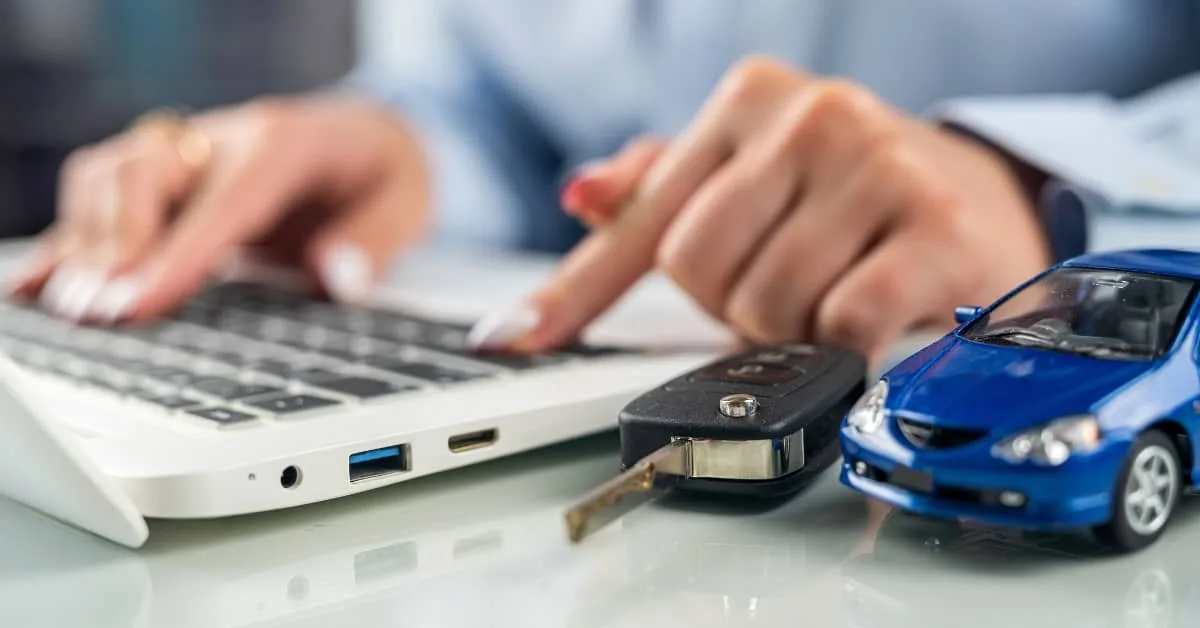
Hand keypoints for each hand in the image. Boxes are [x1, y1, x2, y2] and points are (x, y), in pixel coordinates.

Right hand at [11, 96, 430, 321]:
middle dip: (117, 245)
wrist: (371, 135)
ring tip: (72, 307)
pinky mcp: (170, 178)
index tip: (134, 305)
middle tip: (98, 315)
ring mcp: (189, 153)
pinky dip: (69, 240)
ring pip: (110, 175)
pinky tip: (34, 284)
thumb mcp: (406, 206)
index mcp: (284, 145)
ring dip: (87, 239)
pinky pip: (104, 200)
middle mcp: (225, 140)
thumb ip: (374, 242)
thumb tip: (336, 277)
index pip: (222, 202)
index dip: (174, 254)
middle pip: (146, 174)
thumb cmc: (384, 175)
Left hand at [467, 57, 1050, 361]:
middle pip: (697, 268)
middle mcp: (808, 116)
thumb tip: (580, 194)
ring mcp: (874, 163)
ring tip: (833, 292)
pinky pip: (843, 321)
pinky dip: (847, 342)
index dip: (576, 291)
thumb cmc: (849, 199)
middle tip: (784, 290)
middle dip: (732, 306)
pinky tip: (873, 315)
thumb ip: (664, 190)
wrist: (980, 203)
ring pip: (766, 304)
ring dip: (793, 326)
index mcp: (746, 101)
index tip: (515, 339)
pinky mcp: (934, 224)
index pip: (643, 217)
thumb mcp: (751, 180)